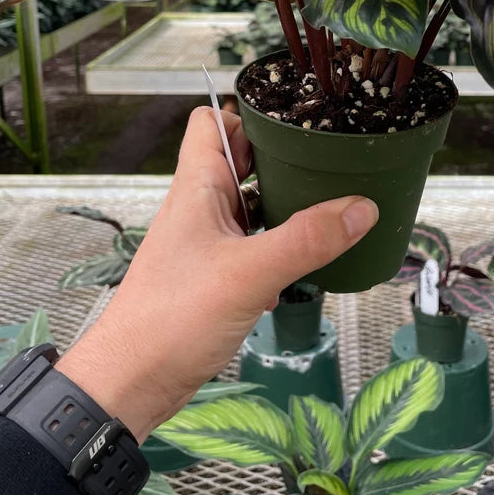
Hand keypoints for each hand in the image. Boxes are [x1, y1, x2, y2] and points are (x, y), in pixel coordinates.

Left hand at [56, 106, 377, 441]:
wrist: (132, 381)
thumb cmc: (171, 319)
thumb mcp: (249, 273)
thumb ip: (306, 240)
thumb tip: (360, 208)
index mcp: (196, 187)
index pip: (212, 121)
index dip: (248, 113)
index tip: (295, 119)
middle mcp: (199, 207)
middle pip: (240, 160)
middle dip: (280, 157)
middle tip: (328, 159)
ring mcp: (205, 241)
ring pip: (249, 203)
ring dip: (282, 203)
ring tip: (327, 203)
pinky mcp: (213, 274)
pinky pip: (251, 242)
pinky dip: (277, 244)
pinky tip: (303, 261)